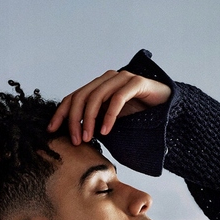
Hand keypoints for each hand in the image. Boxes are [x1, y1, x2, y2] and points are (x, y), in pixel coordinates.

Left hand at [47, 69, 171, 144]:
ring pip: (97, 96)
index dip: (60, 113)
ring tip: (88, 138)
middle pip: (81, 96)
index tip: (52, 130)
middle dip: (74, 120)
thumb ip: (94, 121)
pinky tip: (106, 131)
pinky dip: (109, 115)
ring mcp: (122, 78)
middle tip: (75, 141)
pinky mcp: (137, 82)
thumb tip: (73, 135)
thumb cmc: (138, 113)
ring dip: (89, 120)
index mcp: (98, 85)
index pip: (73, 97)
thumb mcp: (111, 118)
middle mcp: (107, 79)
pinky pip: (118, 98)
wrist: (167, 106)